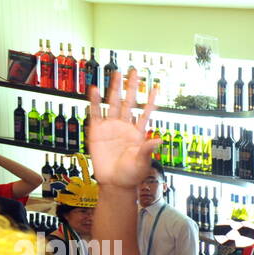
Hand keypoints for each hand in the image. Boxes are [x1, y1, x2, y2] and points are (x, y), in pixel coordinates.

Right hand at [86, 68, 160, 189]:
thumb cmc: (131, 175)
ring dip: (114, 88)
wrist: (114, 183)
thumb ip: (148, 149)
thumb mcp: (143, 162)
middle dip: (131, 87)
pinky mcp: (97, 131)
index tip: (155, 87)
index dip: (150, 101)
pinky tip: (95, 89)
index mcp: (138, 133)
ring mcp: (111, 127)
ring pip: (112, 103)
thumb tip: (159, 140)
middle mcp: (125, 127)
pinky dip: (94, 101)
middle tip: (134, 71)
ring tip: (116, 73)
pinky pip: (95, 113)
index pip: (145, 113)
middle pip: (128, 102)